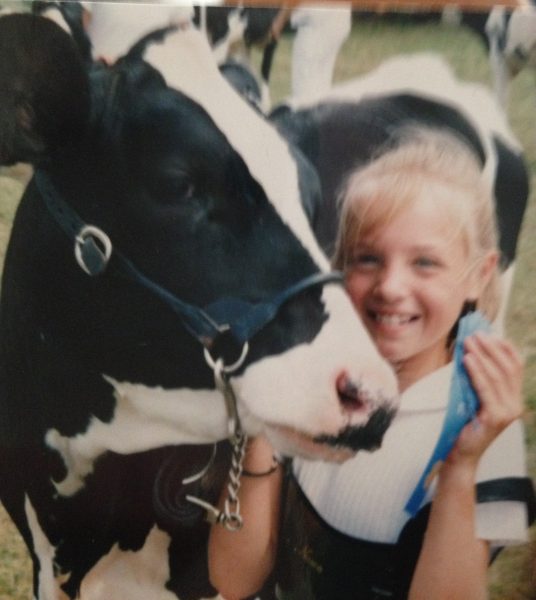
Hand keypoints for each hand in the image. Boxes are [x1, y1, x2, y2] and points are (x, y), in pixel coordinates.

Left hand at [449, 333, 523, 466]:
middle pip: (507, 368)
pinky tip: (467, 359)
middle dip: (491, 348)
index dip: (505, 348)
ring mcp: (508, 412)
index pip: (516, 367)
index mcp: (514, 398)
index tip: (491, 333)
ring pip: (497, 376)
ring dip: (482, 356)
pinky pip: (485, 389)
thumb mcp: (473, 395)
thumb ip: (477, 377)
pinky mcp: (496, 418)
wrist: (461, 453)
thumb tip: (471, 349)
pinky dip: (476, 372)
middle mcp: (515, 404)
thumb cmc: (464, 422)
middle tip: (476, 334)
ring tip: (469, 342)